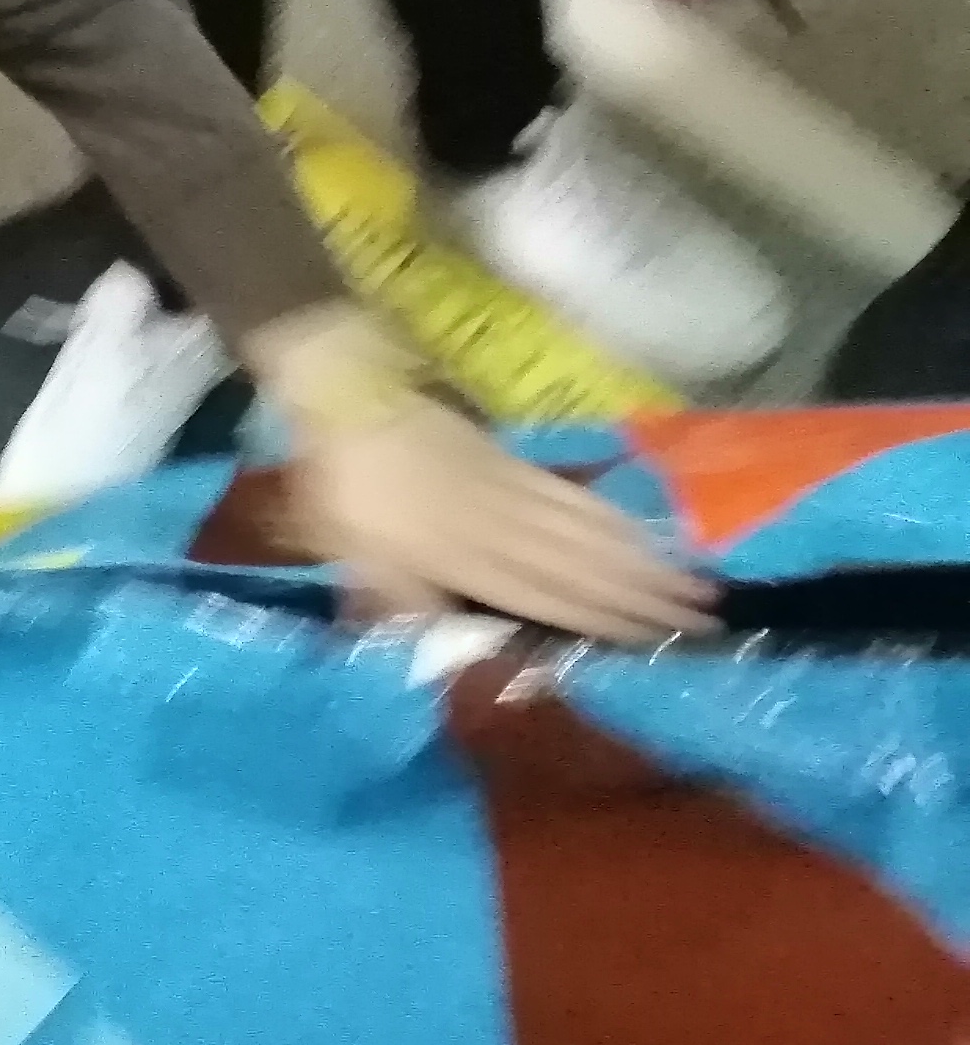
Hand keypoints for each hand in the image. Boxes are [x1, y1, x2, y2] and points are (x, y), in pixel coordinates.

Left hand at [251, 305, 711, 642]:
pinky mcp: (510, 460)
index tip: (653, 638)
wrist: (348, 391)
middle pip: (579, 565)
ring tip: (691, 581)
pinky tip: (638, 527)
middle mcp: (497, 526)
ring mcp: (509, 489)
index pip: (543, 594)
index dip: (599, 619)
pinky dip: (610, 514)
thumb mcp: (350, 552)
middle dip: (641, 594)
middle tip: (703, 615)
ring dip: (640, 559)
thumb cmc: (342, 483)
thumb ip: (395, 603)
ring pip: (585, 530)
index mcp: (457, 556)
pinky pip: (569, 493)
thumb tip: (438, 653)